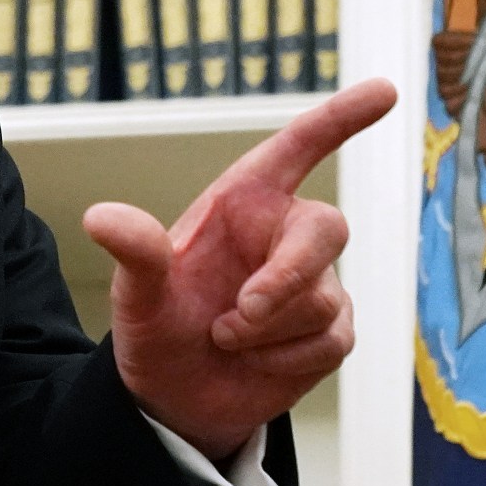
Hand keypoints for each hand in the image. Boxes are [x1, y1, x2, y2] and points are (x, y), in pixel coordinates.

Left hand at [81, 79, 396, 462]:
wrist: (177, 395)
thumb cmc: (157, 327)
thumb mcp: (135, 293)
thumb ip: (133, 253)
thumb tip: (100, 218)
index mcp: (242, 203)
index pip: (299, 148)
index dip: (341, 118)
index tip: (385, 90)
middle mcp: (284, 234)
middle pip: (327, 228)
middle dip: (289, 275)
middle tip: (241, 312)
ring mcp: (316, 283)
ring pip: (319, 300)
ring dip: (264, 332)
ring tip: (222, 337)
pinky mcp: (333, 331)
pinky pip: (328, 341)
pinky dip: (281, 359)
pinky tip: (251, 360)